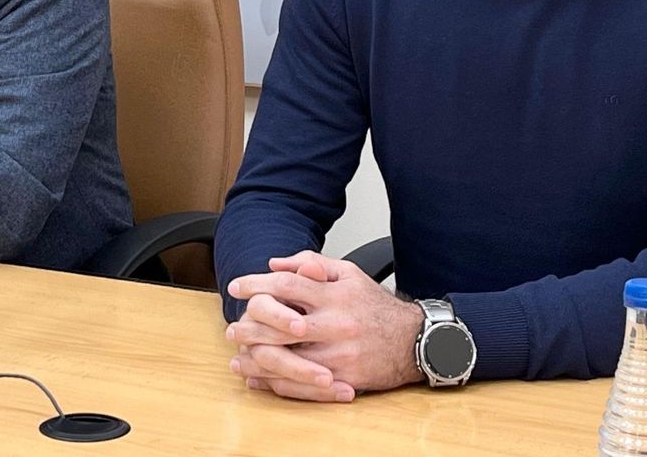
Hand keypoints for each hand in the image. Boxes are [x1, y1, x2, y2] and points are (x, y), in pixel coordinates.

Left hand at [226, 252, 423, 400]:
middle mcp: (335, 323)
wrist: (415, 341)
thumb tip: (274, 263)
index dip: (256, 284)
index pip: (287, 284)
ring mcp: (339, 354)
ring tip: (239, 353)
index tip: (236, 287)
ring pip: (288, 358)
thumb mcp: (348, 273)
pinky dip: (276, 383)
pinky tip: (259, 377)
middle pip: (281, 323)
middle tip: (232, 326)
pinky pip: (303, 384)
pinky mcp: (343, 379)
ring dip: (257, 356)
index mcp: (334, 294)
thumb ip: (311, 262)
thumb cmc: (376, 306)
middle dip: (250, 324)